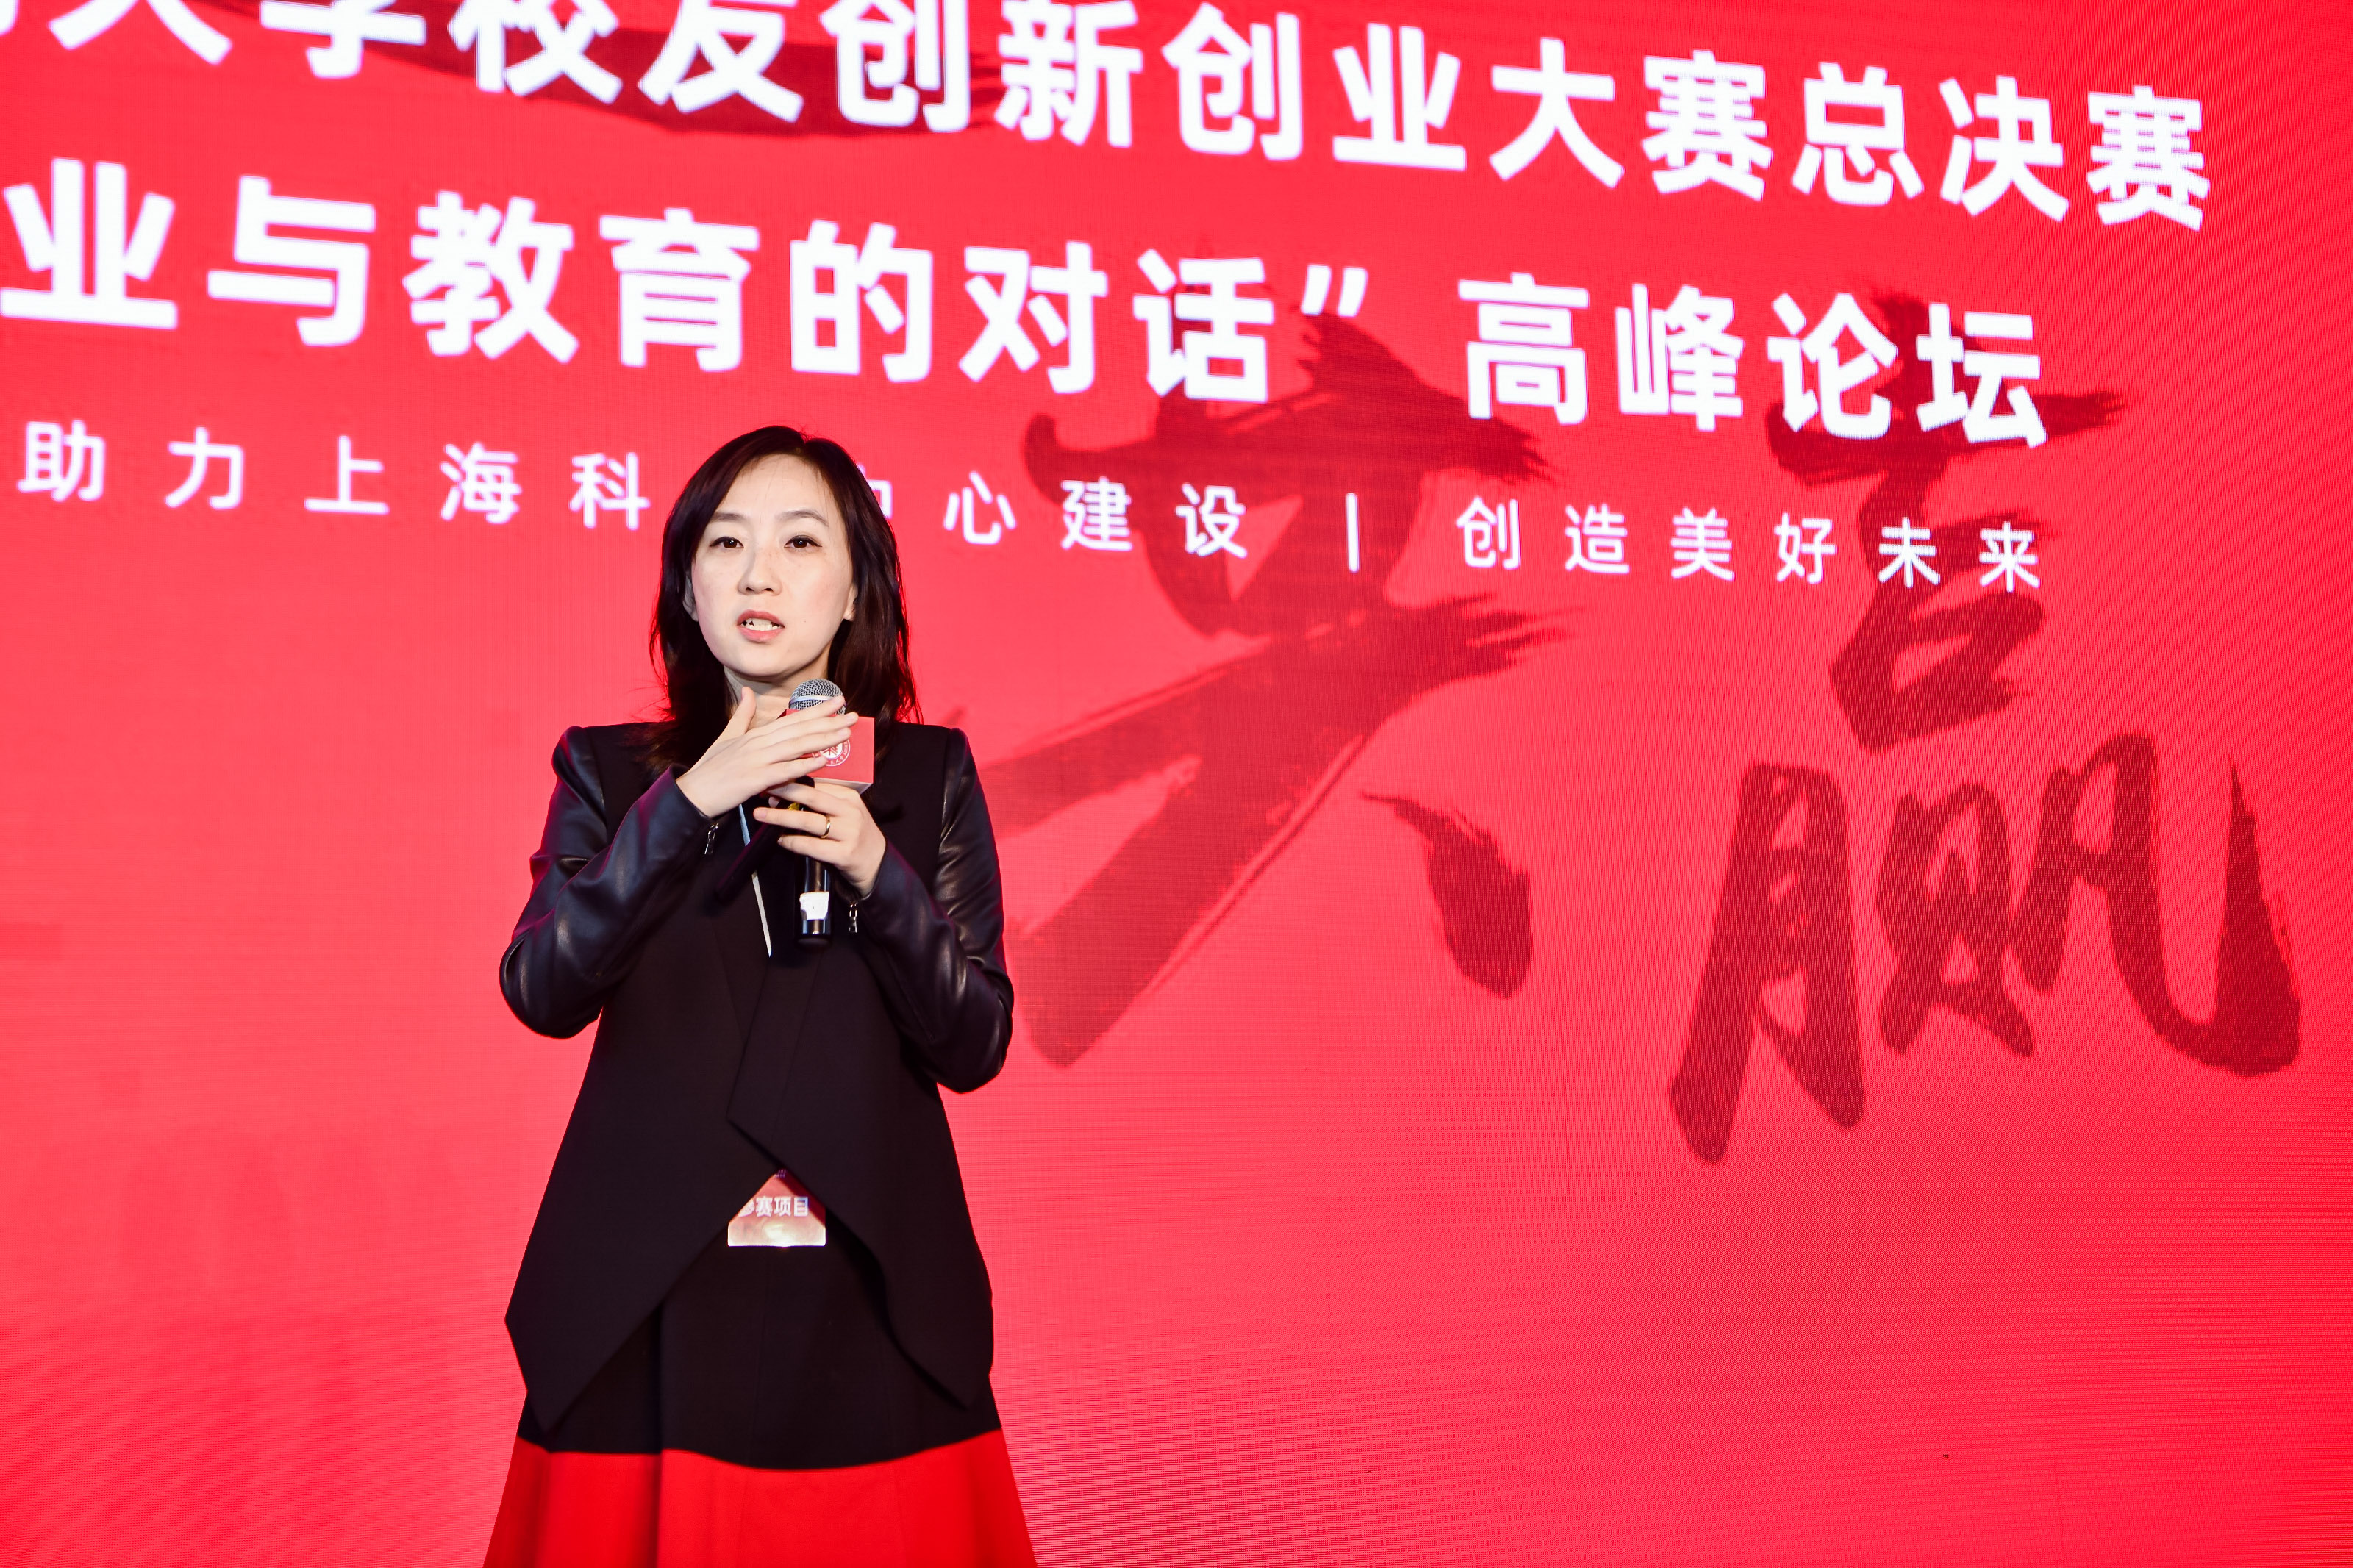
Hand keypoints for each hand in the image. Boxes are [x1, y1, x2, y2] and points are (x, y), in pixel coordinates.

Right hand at [674, 688, 856, 818]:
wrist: (693, 792)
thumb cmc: (711, 768)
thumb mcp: (726, 737)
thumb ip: (742, 715)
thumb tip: (748, 691)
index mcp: (756, 734)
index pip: (792, 719)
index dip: (817, 711)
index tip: (838, 702)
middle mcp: (759, 743)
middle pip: (800, 729)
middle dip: (828, 721)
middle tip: (853, 715)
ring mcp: (757, 759)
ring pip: (796, 746)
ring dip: (823, 739)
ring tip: (845, 733)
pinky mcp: (755, 779)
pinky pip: (785, 771)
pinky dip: (805, 765)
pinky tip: (823, 760)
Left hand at [755, 782, 884, 896]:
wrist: (876, 863)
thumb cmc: (854, 835)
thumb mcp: (844, 812)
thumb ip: (822, 803)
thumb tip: (784, 796)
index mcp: (849, 796)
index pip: (817, 784)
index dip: (792, 781)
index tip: (771, 780)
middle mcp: (850, 812)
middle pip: (812, 797)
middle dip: (784, 791)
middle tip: (763, 790)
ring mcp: (849, 833)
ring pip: (809, 821)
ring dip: (781, 816)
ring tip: (761, 815)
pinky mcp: (845, 854)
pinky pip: (812, 846)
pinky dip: (793, 842)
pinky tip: (780, 839)